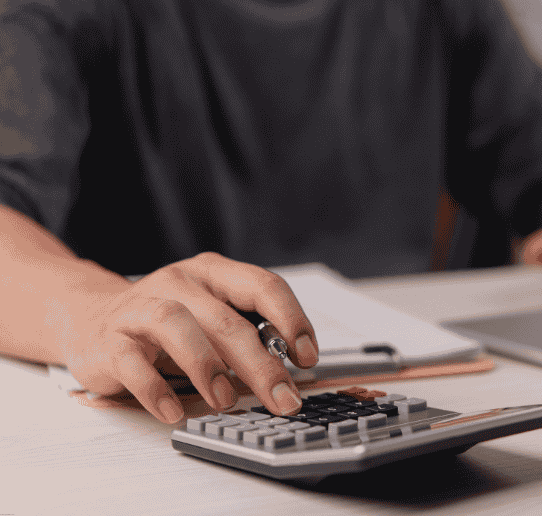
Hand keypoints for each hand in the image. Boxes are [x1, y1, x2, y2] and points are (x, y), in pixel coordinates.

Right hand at [57, 252, 317, 422]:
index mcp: (214, 273)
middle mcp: (179, 282)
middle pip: (226, 319)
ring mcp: (140, 308)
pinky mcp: (110, 340)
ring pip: (176, 326)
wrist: (92, 320)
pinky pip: (131, 363)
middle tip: (283, 398)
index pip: (263, 286)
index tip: (307, 358)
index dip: (291, 320)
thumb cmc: (167, 324)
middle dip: (261, 364)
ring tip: (226, 401)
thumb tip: (289, 374)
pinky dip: (155, 389)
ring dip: (207, 367)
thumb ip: (246, 333)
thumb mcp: (211, 315)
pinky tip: (174, 411)